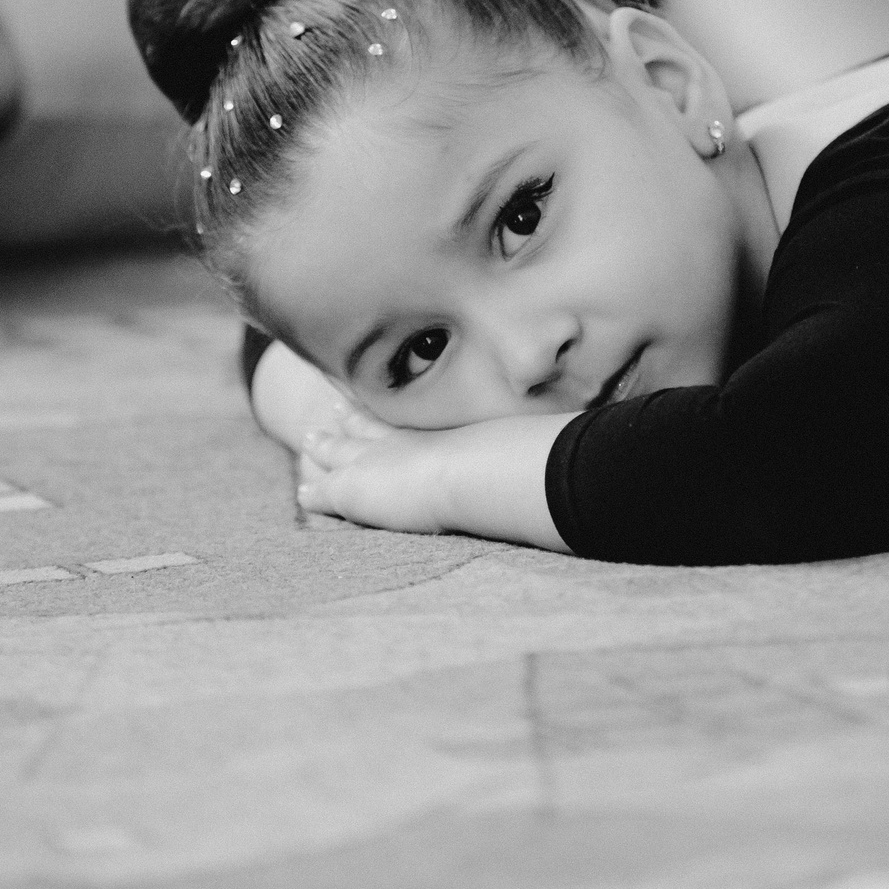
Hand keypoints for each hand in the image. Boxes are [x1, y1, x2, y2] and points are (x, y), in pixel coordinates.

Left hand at [298, 412, 570, 549]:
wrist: (477, 475)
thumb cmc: (507, 458)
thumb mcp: (524, 438)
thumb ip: (536, 433)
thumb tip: (584, 412)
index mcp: (432, 427)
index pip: (405, 412)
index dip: (388, 404)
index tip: (374, 395)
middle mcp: (401, 436)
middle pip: (366, 424)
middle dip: (347, 418)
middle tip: (329, 412)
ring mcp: (375, 462)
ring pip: (338, 451)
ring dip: (324, 448)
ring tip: (310, 442)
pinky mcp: (356, 491)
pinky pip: (326, 492)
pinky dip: (316, 492)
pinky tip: (304, 493)